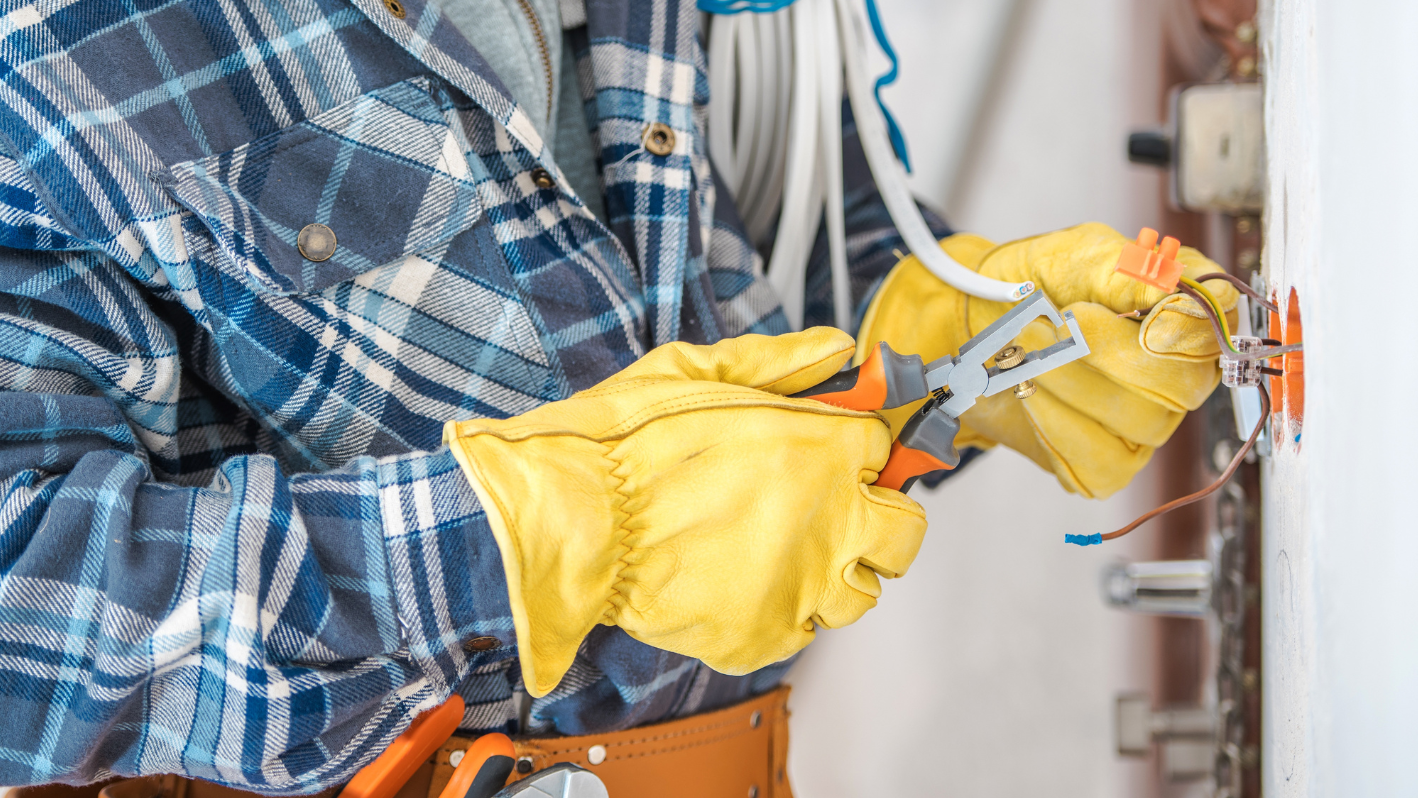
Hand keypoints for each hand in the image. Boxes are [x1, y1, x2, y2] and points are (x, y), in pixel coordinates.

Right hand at [445, 329, 926, 695]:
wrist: (568, 518)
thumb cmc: (621, 446)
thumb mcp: (697, 370)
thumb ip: (778, 361)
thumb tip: (836, 349)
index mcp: (822, 447)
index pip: (884, 450)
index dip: (859, 453)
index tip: (842, 456)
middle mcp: (828, 518)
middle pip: (903, 531)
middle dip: (878, 519)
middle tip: (835, 511)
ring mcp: (801, 583)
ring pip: (862, 591)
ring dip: (835, 572)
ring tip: (783, 554)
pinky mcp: (766, 634)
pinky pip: (805, 632)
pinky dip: (784, 613)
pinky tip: (745, 585)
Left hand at [858, 222, 1237, 498]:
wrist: (975, 325)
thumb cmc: (1033, 284)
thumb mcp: (1077, 254)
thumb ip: (1125, 266)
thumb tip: (1170, 284)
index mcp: (1181, 316)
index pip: (1213, 331)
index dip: (1179, 327)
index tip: (1129, 315)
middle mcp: (1175, 375)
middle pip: (1178, 386)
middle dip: (1104, 354)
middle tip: (1050, 324)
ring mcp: (1144, 424)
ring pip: (1137, 422)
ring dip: (1068, 383)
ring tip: (1026, 351)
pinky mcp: (1106, 464)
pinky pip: (1100, 463)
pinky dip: (1056, 426)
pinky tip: (1029, 394)